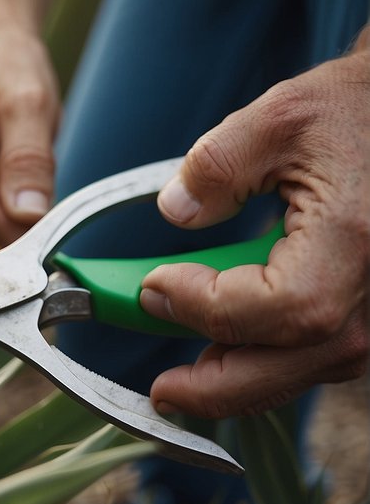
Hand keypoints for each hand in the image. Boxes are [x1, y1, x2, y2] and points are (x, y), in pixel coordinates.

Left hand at [139, 46, 369, 417]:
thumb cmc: (353, 112)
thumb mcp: (278, 117)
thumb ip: (218, 165)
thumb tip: (175, 214)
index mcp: (358, 240)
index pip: (279, 307)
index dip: (208, 306)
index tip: (154, 284)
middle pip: (295, 363)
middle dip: (218, 384)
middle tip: (160, 392)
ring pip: (309, 370)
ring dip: (241, 380)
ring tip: (183, 381)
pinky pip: (322, 357)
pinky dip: (271, 363)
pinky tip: (227, 353)